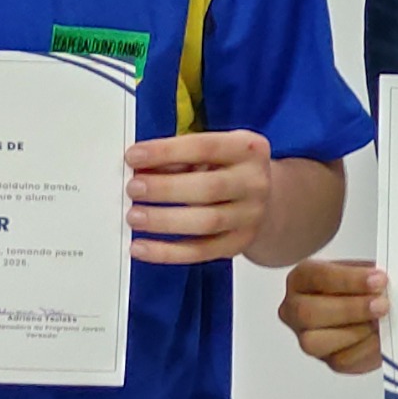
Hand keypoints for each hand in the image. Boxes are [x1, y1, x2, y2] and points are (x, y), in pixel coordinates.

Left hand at [128, 130, 274, 263]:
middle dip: (165, 189)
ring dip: (164, 221)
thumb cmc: (227, 170)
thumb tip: (139, 170)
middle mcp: (254, 182)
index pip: (205, 147)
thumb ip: (179, 159)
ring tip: (134, 217)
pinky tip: (141, 247)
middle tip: (133, 189)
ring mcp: (250, 216)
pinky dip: (166, 252)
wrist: (264, 200)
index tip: (133, 156)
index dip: (166, 152)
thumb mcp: (211, 153)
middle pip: (209, 188)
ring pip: (206, 222)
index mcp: (247, 149)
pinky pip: (200, 252)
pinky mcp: (238, 243)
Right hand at [280, 259, 385, 373]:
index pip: (317, 277)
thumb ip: (372, 277)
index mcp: (302, 278)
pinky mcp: (327, 359)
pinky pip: (340, 360)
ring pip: (316, 342)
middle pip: (309, 313)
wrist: (376, 310)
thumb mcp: (366, 272)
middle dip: (350, 309)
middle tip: (382, 304)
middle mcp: (296, 308)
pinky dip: (364, 349)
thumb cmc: (364, 286)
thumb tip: (383, 286)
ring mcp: (306, 337)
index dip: (349, 280)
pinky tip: (380, 337)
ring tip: (381, 321)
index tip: (379, 280)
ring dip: (355, 331)